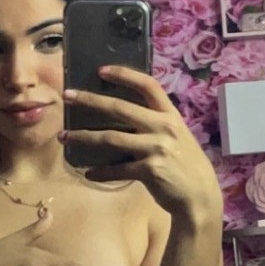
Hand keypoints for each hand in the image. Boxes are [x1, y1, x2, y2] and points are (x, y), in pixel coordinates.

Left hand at [63, 67, 222, 224]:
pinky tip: (89, 173)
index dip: (124, 74)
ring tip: (64, 136)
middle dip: (89, 100)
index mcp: (170, 115)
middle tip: (67, 95)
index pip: (148, 85)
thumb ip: (156, 124)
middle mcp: (163, 127)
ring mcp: (156, 148)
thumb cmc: (186, 164)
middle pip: (119, 108)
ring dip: (83, 137)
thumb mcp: (178, 136)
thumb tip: (124, 117)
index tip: (101, 70)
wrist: (200, 195)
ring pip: (110, 138)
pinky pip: (117, 169)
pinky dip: (100, 172)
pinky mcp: (149, 170)